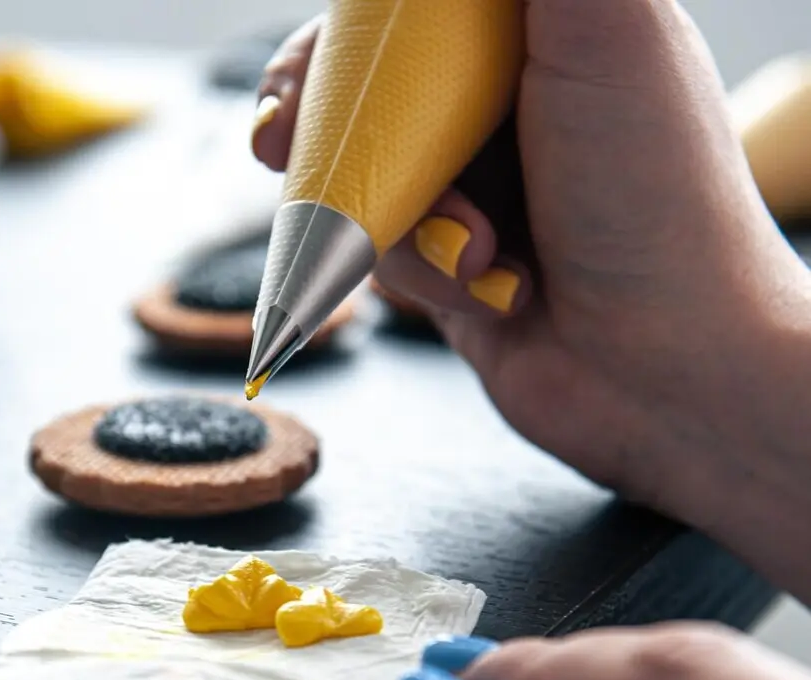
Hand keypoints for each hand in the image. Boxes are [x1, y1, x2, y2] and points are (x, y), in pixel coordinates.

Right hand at [251, 3, 810, 601]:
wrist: (672, 368)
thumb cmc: (662, 200)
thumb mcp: (609, 31)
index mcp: (554, 36)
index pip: (417, 19)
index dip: (352, 38)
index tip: (303, 71)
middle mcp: (517, 109)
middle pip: (373, 92)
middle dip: (331, 124)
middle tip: (283, 141)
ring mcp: (487, 191)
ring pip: (370, 177)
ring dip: (405, 217)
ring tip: (478, 249)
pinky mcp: (458, 267)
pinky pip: (388, 254)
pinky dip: (425, 273)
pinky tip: (491, 292)